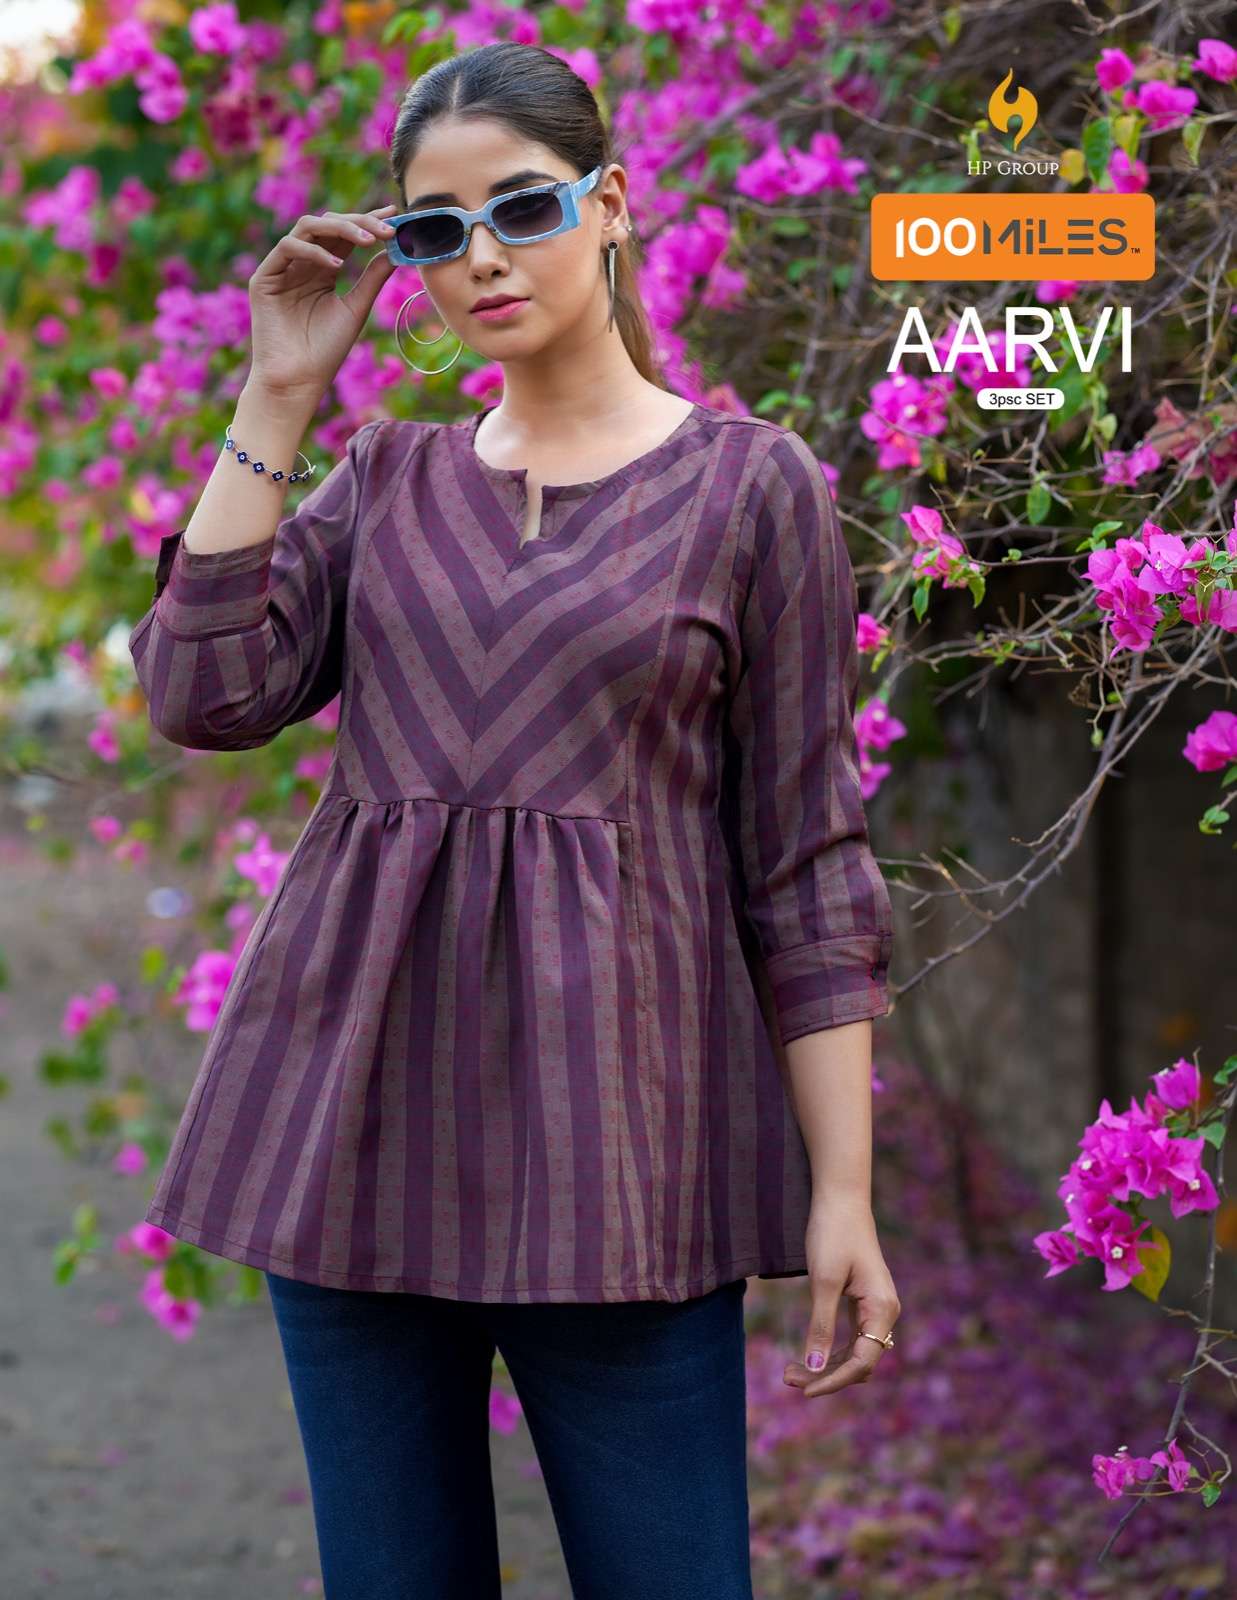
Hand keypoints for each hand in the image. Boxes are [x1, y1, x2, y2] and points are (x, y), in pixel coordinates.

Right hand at [247, 204, 402, 399]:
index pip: (345, 235)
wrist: (298, 380)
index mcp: (323, 268)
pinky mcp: (264, 278)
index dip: (368, 221)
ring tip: (367, 241)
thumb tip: (394, 250)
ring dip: (340, 227)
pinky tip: (337, 265)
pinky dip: (314, 251)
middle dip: (359, 221)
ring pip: (308, 227)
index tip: (395, 216)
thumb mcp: (356, 308)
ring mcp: (282, 267)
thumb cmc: (326, 350)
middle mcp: (302, 263)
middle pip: (329, 224)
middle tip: (387, 228)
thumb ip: (372, 279)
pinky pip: (288, 247)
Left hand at [783, 1195, 899, 1397]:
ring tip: (790, 1372)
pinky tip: (809, 1354)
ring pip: (855, 1352)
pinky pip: (852, 1338)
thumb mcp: (823, 1281)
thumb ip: (821, 1326)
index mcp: (882, 1309)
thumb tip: (815, 1366)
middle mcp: (885, 1313)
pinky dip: (830, 1348)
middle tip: (787, 1378)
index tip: (804, 1390)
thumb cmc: (832, 1233)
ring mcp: (876, 1308)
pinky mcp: (864, 1301)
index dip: (834, 1381)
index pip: (862, 1361)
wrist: (840, 1198)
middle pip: (859, 1362)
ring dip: (826, 1365)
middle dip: (825, 1375)